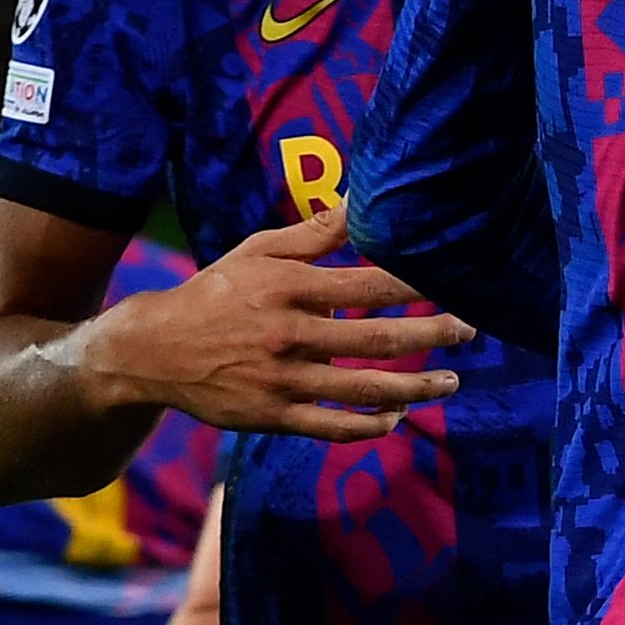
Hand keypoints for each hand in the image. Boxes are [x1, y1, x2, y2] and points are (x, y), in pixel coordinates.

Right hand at [89, 203, 472, 441]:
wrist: (155, 350)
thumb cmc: (216, 292)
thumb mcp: (258, 252)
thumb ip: (314, 233)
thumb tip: (359, 197)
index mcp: (288, 287)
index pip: (366, 283)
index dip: (415, 284)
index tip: (454, 282)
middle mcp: (288, 334)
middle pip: (376, 338)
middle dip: (432, 334)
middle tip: (469, 331)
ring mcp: (281, 380)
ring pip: (363, 389)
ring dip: (415, 386)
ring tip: (451, 381)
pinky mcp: (273, 417)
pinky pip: (333, 427)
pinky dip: (370, 424)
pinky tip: (398, 414)